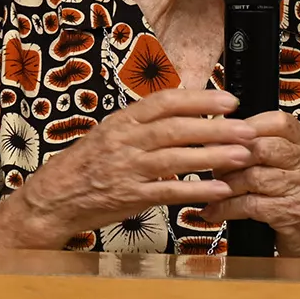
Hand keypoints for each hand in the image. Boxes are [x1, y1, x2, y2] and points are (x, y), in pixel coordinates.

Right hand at [13, 88, 252, 246]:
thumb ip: (143, 124)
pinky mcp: (130, 197)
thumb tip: (182, 112)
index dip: (199, 100)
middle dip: (216, 128)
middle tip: (247, 128)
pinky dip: (197, 190)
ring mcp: (127, 169)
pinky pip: (169, 192)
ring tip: (242, 155)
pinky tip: (220, 189)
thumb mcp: (109, 134)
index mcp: (121, 121)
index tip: (228, 101)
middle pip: (176, 129)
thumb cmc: (83, 166)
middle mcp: (124, 141)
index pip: (164, 102)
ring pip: (176, 159)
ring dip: (214, 156)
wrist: (53, 198)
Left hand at [203, 109, 299, 258]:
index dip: (246, 126)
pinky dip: (226, 208)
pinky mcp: (290, 213)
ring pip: (252, 176)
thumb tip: (216, 136)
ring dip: (225, 184)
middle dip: (229, 157)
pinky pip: (250, 205)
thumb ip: (260, 148)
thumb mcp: (285, 166)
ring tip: (213, 189)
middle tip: (213, 166)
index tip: (223, 137)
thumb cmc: (294, 198)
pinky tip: (214, 212)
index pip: (277, 122)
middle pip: (261, 148)